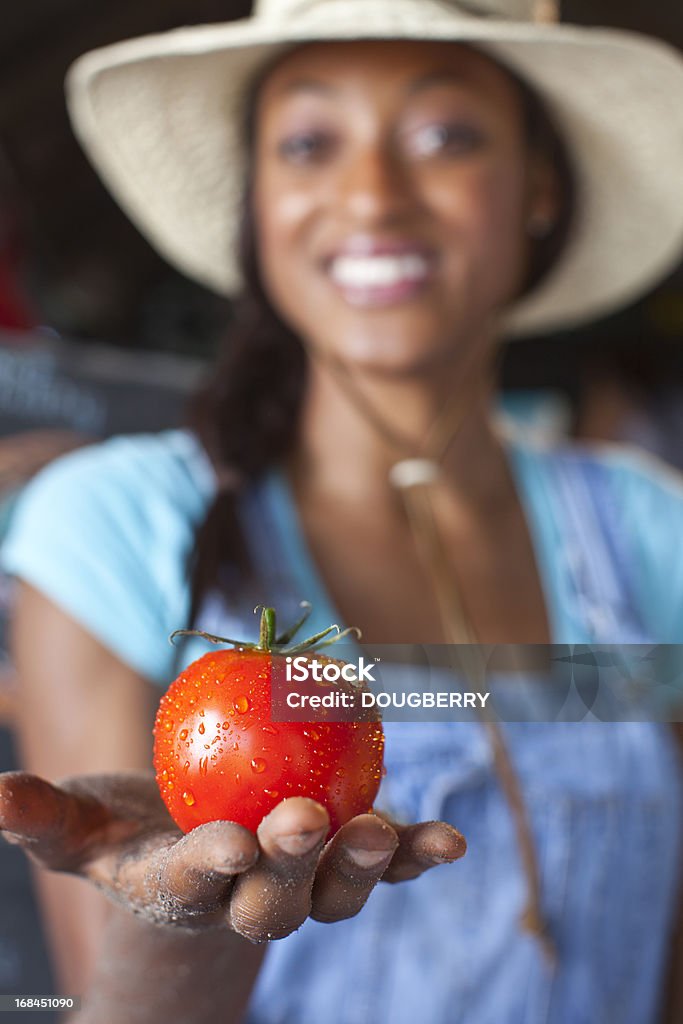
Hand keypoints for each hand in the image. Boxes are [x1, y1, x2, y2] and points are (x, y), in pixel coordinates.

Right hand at [0, 770, 465, 941]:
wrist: (197, 855)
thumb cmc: (129, 831)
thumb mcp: (83, 825)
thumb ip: (45, 816)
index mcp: (183, 889)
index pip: (194, 881)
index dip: (209, 866)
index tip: (224, 846)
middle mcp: (248, 900)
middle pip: (274, 894)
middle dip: (291, 864)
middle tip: (306, 820)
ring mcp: (302, 888)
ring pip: (335, 888)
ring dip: (366, 866)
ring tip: (388, 832)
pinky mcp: (340, 866)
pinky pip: (385, 864)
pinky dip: (416, 856)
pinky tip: (450, 840)